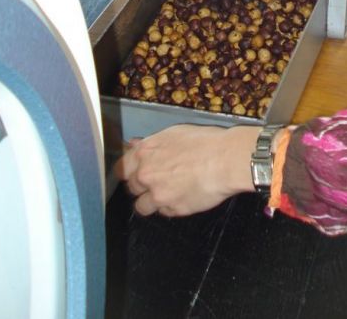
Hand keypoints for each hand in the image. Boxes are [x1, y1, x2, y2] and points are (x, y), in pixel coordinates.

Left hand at [114, 123, 258, 216]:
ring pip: (142, 206)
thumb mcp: (174, 133)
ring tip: (169, 192)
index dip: (128, 170)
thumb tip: (134, 145)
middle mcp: (146, 175)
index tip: (134, 172)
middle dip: (142, 185)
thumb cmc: (204, 141)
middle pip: (131, 187)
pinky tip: (184, 195)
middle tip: (159, 179)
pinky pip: (164, 212)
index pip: (121, 168)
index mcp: (144, 153)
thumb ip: (150, 143)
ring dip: (152, 201)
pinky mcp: (173, 210)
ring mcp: (158, 195)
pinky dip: (171, 207)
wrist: (225, 159)